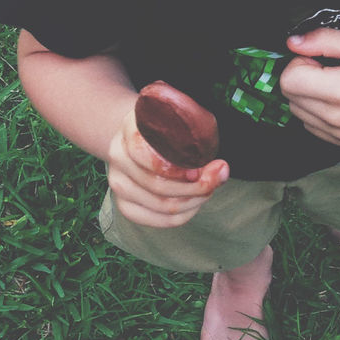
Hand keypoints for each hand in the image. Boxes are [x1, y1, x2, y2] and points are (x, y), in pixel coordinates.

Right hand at [106, 101, 228, 228]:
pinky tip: (196, 202)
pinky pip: (159, 220)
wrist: (139, 135)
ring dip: (193, 201)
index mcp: (128, 130)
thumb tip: (221, 170)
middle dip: (195, 187)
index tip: (201, 167)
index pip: (146, 155)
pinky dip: (184, 214)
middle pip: (156, 185)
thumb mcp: (177, 119)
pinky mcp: (125, 205)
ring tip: (209, 188)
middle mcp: (118, 157)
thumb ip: (199, 135)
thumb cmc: (166, 126)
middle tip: (216, 177)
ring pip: (161, 206)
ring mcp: (118, 183)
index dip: (176, 168)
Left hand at [279, 27, 339, 147]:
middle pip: (290, 96)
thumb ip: (321, 40)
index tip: (320, 57)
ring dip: (308, 95)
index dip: (300, 62)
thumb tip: (292, 42)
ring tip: (337, 83)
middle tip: (331, 68)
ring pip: (298, 112)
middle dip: (303, 77)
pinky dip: (317, 111)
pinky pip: (312, 126)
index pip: (288, 80)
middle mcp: (336, 120)